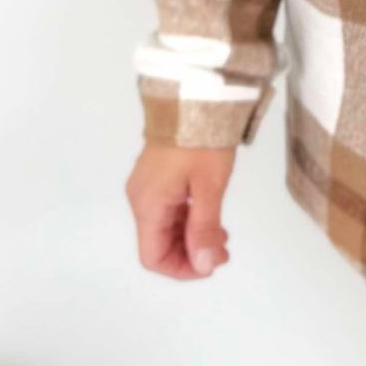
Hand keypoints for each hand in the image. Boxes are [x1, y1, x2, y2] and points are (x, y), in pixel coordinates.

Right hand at [126, 144, 236, 278]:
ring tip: (222, 235)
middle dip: (191, 254)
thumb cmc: (202, 140)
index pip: (153, 257)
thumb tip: (204, 265)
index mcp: (148, 204)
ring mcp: (147, 187)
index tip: (211, 264)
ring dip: (191, 238)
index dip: (182, 269)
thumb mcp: (210, 186)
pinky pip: (167, 210)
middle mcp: (141, 199)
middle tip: (223, 251)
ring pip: (164, 228)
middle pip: (158, 244)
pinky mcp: (156, 177)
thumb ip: (205, 227)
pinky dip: (187, 220)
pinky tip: (210, 217)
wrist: (195, 96)